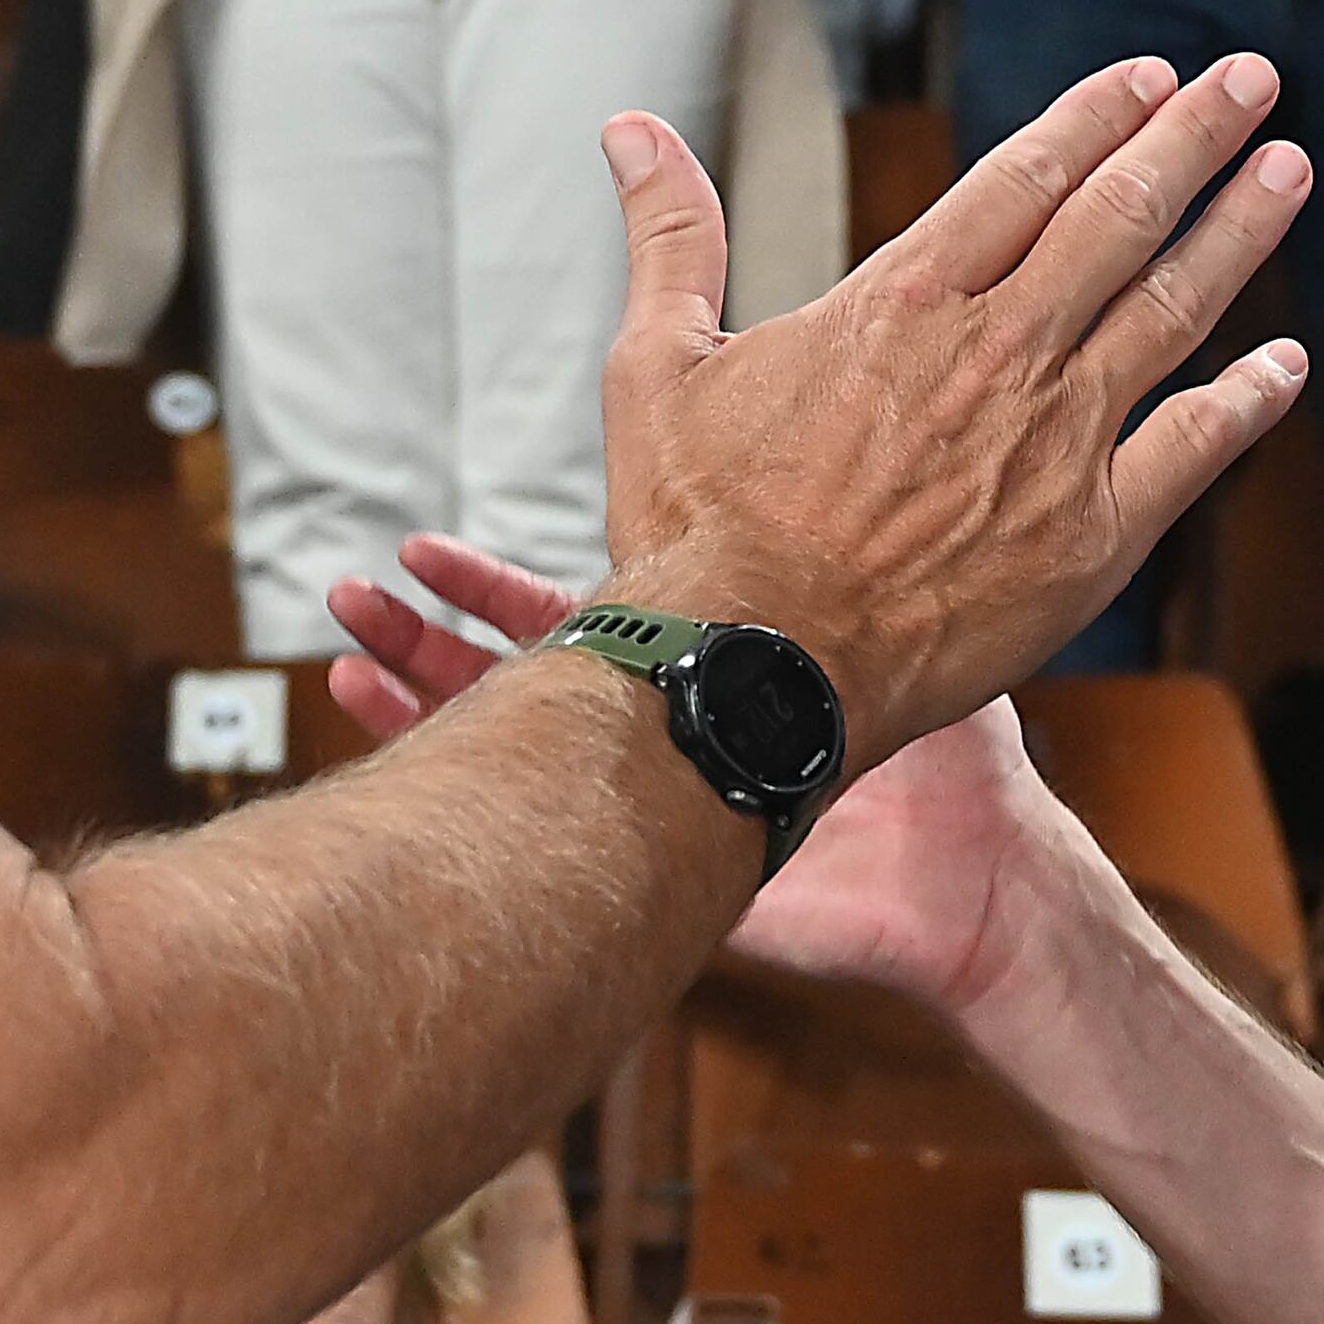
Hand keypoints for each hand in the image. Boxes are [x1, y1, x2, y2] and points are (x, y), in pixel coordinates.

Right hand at [330, 534, 1065, 1014]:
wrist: (975, 879)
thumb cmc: (957, 765)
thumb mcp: (894, 627)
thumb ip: (853, 552)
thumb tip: (849, 444)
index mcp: (704, 669)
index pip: (576, 620)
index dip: (493, 590)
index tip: (421, 551)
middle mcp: (663, 733)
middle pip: (520, 674)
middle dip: (431, 634)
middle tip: (355, 591)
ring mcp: (651, 803)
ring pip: (516, 743)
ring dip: (427, 697)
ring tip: (348, 653)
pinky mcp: (657, 867)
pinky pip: (548, 828)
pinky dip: (472, 789)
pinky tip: (412, 760)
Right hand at [583, 56, 1308, 762]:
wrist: (753, 670)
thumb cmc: (694, 526)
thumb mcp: (657, 361)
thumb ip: (670, 236)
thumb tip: (630, 128)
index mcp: (902, 301)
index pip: (1025, 178)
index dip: (1094, 119)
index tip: (1151, 77)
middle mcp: (997, 353)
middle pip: (1117, 218)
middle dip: (1191, 139)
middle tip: (1250, 82)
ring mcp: (1056, 443)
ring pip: (1171, 310)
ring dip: (1237, 232)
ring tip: (1287, 169)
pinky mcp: (1092, 537)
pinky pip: (1191, 450)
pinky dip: (1244, 401)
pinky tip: (1284, 366)